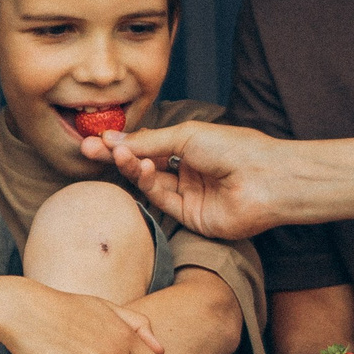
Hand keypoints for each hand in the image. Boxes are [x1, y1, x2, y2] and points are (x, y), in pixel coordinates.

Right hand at [82, 120, 284, 238]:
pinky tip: (140, 166)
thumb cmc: (235, 148)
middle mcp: (189, 171)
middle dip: (116, 157)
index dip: (124, 143)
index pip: (150, 145)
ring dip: (131, 167)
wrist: (265, 178)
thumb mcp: (186, 135)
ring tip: (119, 154)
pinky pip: (161, 200)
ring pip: (149, 183)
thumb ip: (149, 141)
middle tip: (87, 149)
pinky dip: (147, 184)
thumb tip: (114, 139)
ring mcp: (189, 195)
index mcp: (192, 147)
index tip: (97, 138)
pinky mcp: (191, 217)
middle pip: (144, 165)